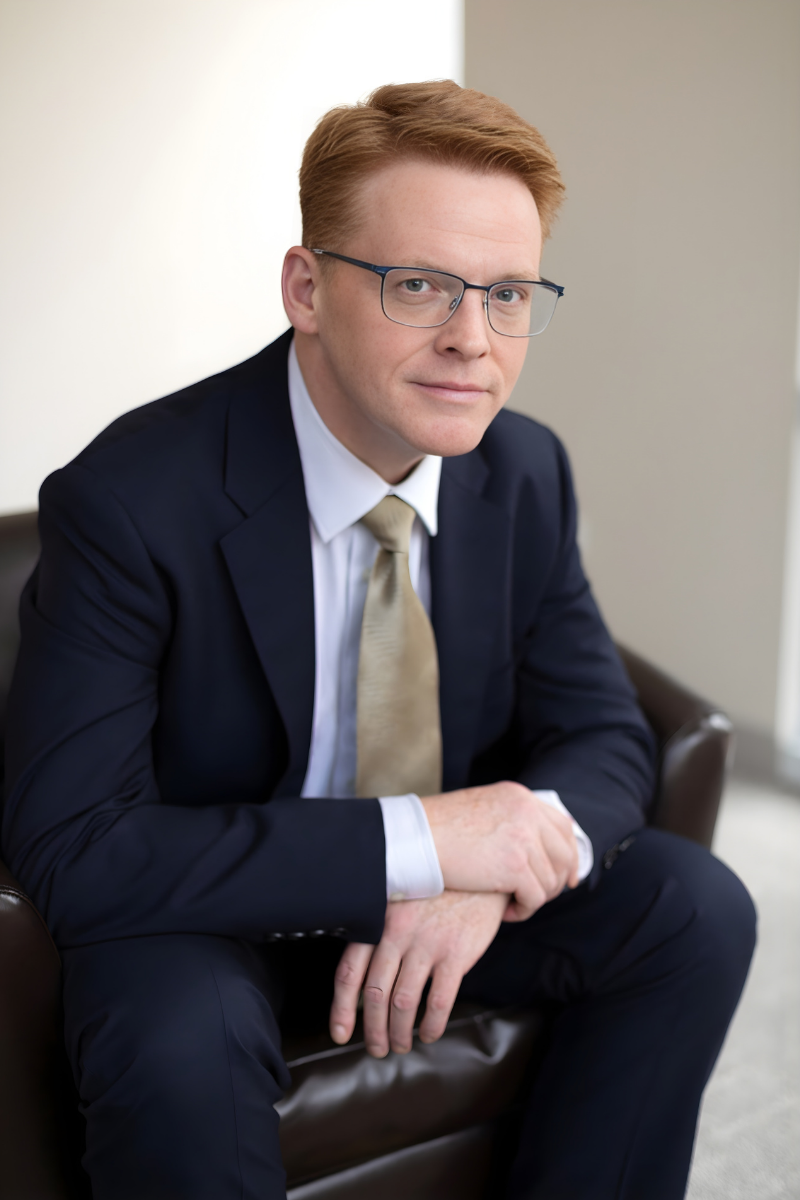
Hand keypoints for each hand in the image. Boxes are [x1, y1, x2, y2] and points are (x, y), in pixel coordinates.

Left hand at [329, 890, 507, 1057]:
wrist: (478, 871)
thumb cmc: (436, 892)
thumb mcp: (400, 903)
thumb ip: (380, 936)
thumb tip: (363, 984)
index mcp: (378, 921)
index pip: (349, 972)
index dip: (341, 1009)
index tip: (340, 1033)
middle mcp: (397, 933)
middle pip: (374, 994)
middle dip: (372, 1030)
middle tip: (376, 1048)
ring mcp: (426, 944)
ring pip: (402, 1004)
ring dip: (399, 1033)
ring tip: (400, 1045)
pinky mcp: (455, 954)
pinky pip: (437, 1002)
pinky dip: (430, 1026)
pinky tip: (429, 1034)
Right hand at [422, 782, 579, 920]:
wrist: (415, 837)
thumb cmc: (438, 828)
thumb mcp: (483, 809)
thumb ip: (510, 820)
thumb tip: (532, 845)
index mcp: (520, 797)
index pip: (563, 826)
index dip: (569, 853)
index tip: (567, 875)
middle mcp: (528, 813)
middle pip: (564, 854)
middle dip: (558, 881)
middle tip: (540, 897)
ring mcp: (524, 838)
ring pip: (550, 880)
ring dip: (535, 898)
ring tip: (514, 904)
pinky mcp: (516, 866)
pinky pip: (535, 898)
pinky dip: (524, 910)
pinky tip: (507, 912)